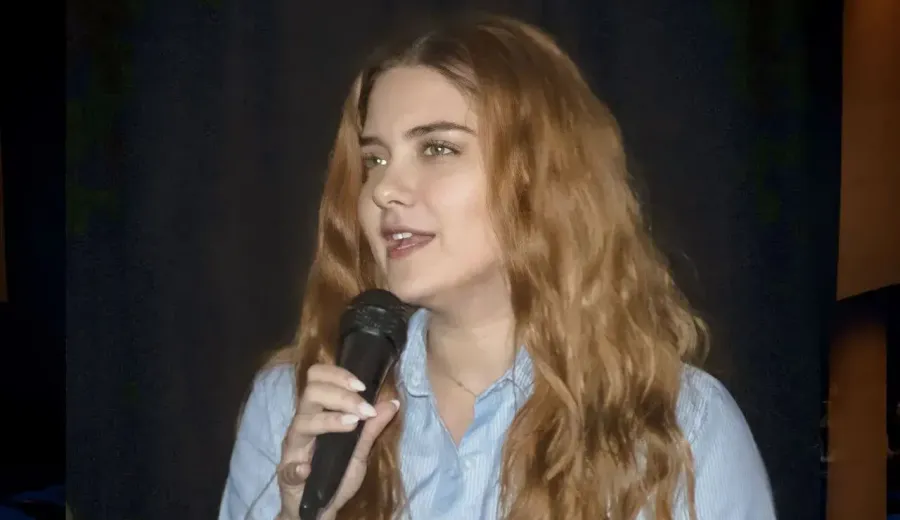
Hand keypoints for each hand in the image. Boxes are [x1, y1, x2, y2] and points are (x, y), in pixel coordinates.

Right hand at [276, 364, 399, 519]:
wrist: (319, 507)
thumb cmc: (336, 474)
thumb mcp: (359, 450)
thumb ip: (372, 427)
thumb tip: (393, 402)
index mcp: (317, 413)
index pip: (317, 379)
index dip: (338, 375)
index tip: (363, 387)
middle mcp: (302, 424)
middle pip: (310, 393)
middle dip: (340, 395)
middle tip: (364, 409)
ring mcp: (293, 449)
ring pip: (301, 422)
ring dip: (329, 421)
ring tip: (353, 424)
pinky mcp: (287, 475)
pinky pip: (288, 469)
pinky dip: (298, 468)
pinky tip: (309, 469)